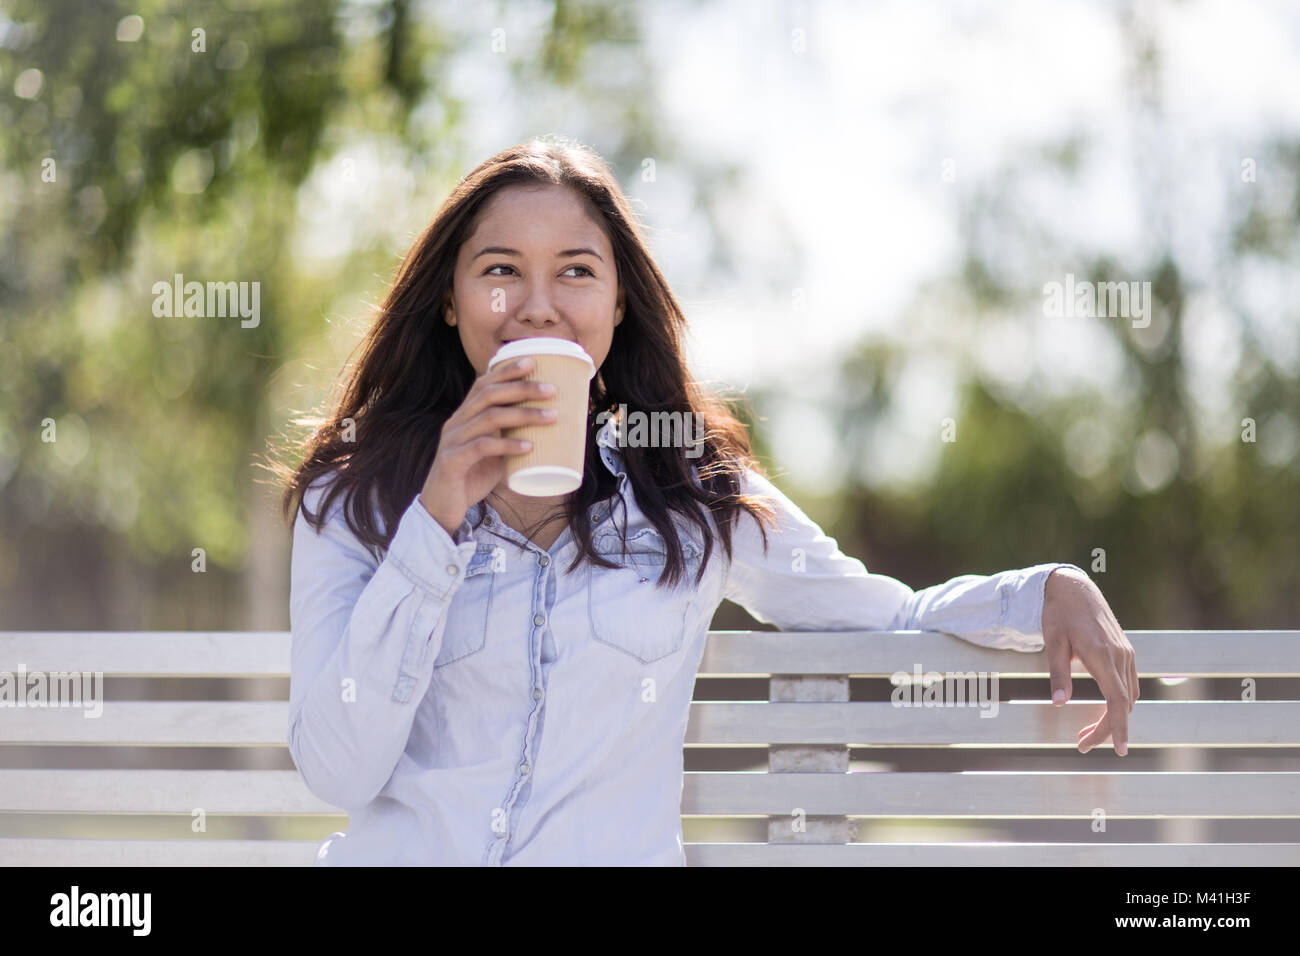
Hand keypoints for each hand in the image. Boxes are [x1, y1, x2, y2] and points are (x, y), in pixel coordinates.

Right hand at [418, 357, 556, 536]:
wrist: (440, 510)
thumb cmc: (470, 478)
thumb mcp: (492, 453)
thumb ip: (510, 439)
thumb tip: (547, 431)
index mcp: (464, 417)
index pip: (483, 384)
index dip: (506, 371)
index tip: (533, 361)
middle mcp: (456, 423)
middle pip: (488, 394)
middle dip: (521, 388)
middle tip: (551, 389)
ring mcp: (452, 441)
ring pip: (488, 417)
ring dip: (523, 414)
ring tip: (551, 417)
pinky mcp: (452, 462)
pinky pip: (481, 447)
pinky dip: (507, 445)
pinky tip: (528, 447)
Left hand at [1041, 566, 1138, 755]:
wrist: (1074, 587)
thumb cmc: (1059, 614)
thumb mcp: (1052, 643)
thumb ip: (1057, 674)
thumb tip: (1057, 703)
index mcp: (1103, 655)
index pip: (1117, 701)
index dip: (1117, 727)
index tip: (1119, 750)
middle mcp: (1120, 656)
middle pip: (1123, 704)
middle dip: (1106, 728)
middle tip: (1081, 745)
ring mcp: (1126, 653)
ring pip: (1128, 696)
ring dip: (1112, 717)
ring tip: (1086, 733)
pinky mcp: (1125, 651)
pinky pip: (1128, 684)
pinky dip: (1118, 702)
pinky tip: (1102, 710)